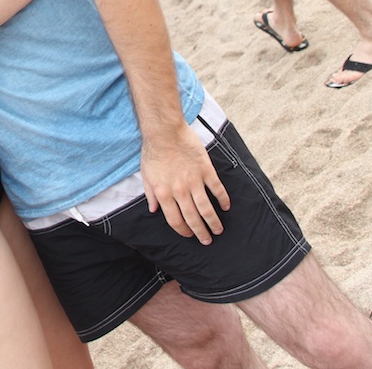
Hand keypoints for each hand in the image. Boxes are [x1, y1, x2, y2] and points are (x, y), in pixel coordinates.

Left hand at [140, 126, 229, 244]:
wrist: (164, 132)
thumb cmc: (153, 152)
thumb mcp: (146, 176)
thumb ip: (150, 195)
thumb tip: (153, 210)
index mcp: (164, 194)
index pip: (175, 220)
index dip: (183, 230)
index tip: (189, 235)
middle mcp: (180, 191)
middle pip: (192, 218)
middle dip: (200, 232)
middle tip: (207, 240)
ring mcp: (194, 181)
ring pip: (206, 208)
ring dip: (213, 222)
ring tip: (218, 230)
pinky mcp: (206, 170)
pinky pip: (217, 189)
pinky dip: (223, 199)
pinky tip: (226, 207)